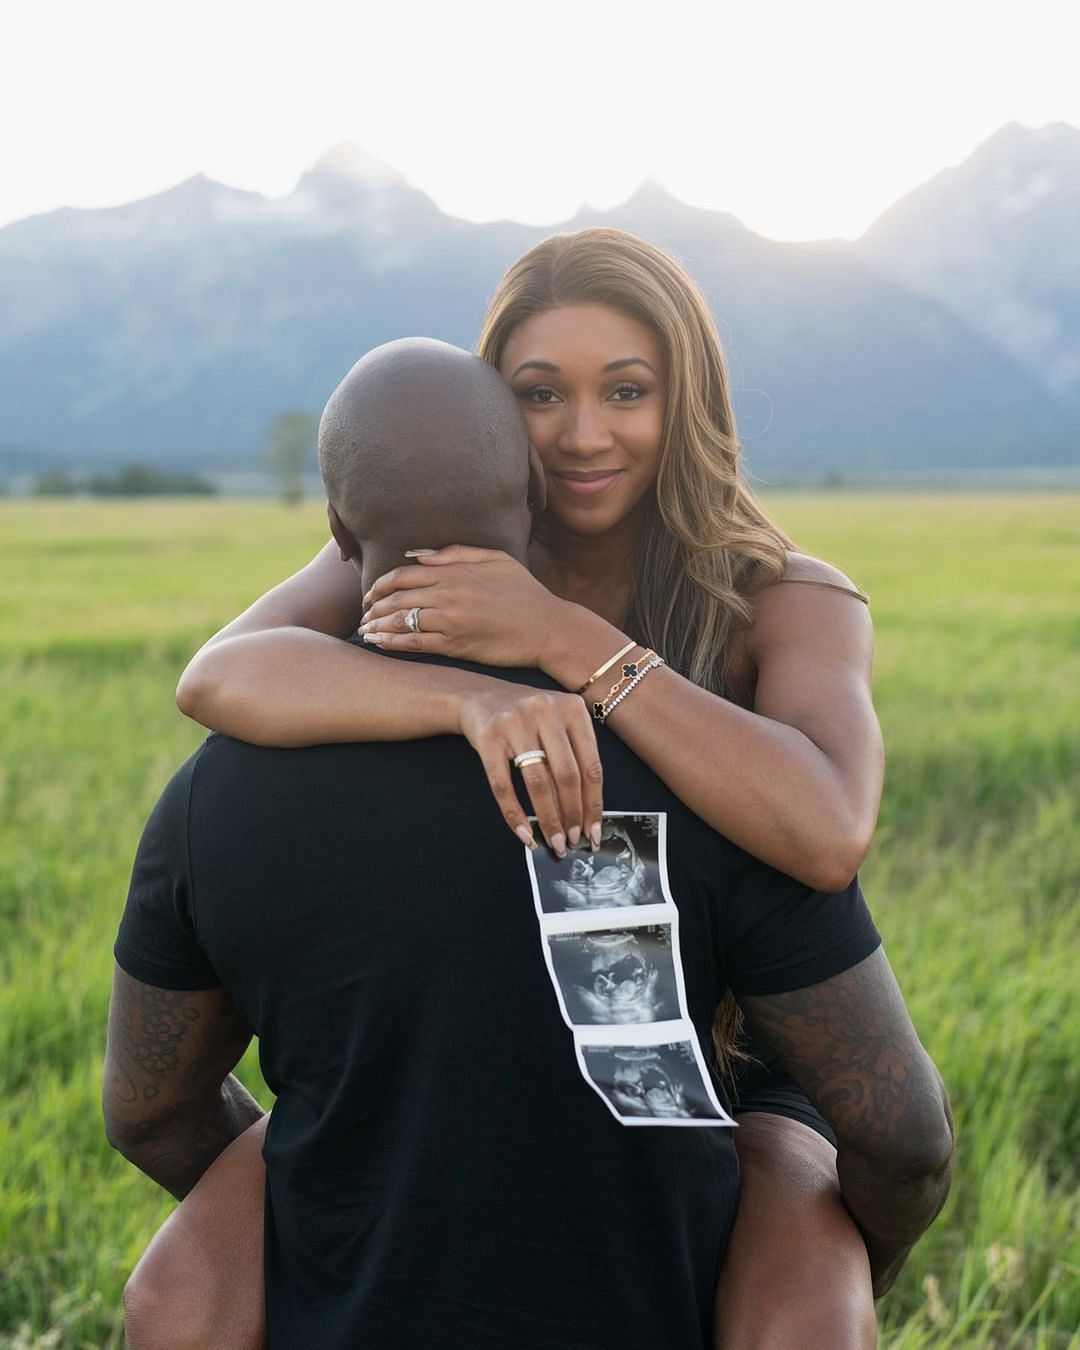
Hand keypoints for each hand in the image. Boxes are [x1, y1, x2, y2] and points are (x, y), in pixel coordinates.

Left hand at [357, 546, 562, 668]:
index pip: (404, 574)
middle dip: (373, 606)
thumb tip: (419, 554)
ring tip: (364, 631)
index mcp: (455, 571)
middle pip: (396, 597)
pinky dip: (390, 643)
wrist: (548, 628)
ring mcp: (450, 621)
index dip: (381, 583)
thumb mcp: (496, 559)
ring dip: (376, 625)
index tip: (371, 593)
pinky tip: (377, 643)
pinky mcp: (455, 646)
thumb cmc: (525, 593)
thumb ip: (456, 553)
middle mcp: (448, 594)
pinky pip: (413, 643)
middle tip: (362, 614)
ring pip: (399, 620)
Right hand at [457, 682, 604, 857]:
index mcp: (572, 708)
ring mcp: (515, 723)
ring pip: (538, 782)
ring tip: (553, 840)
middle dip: (572, 814)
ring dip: (548, 818)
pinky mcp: (488, 737)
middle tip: (572, 840)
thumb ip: (574, 755)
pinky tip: (523, 832)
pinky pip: (503, 784)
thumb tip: (585, 812)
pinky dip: (514, 813)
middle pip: (567, 775)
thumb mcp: (558, 723)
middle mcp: (545, 711)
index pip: (591, 765)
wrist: (480, 697)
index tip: (593, 830)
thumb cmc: (527, 717)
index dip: (593, 803)